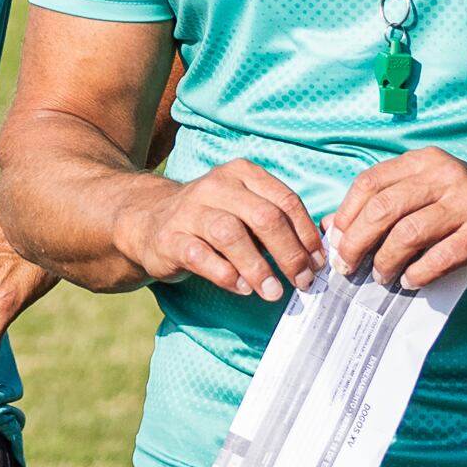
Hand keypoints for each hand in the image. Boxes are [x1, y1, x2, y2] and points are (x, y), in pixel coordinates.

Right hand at [113, 160, 324, 302]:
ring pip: (231, 234)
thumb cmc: (211, 219)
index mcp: (242, 174)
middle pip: (264, 217)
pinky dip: (225, 274)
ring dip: (258, 267)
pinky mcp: (169, 237)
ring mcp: (190, 211)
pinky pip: (200, 256)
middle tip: (303, 282)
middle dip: (289, 253)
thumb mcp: (244, 208)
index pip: (285, 201)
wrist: (148, 220)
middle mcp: (216, 186)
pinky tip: (241, 288)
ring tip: (273, 292)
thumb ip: (277, 222)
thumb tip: (318, 251)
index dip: (307, 234)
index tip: (318, 263)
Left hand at [329, 152, 466, 291]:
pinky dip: (418, 273)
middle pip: (384, 208)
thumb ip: (383, 207)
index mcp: (425, 162)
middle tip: (348, 266)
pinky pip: (440, 255)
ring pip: (408, 233)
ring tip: (381, 276)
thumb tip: (333, 228)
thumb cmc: (466, 215)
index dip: (347, 214)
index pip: (370, 182)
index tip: (336, 242)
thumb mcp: (425, 199)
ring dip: (386, 260)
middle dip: (358, 241)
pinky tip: (411, 281)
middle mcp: (446, 175)